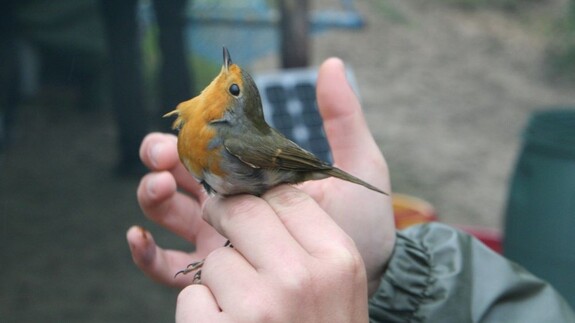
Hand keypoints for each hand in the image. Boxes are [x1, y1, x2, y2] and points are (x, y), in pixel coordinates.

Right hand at [127, 58, 394, 292]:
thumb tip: (331, 65)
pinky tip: (139, 236)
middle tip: (163, 155)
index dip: (191, 133)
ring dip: (150, 193)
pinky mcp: (210, 273)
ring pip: (166, 210)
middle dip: (161, 156)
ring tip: (159, 185)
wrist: (367, 279)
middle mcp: (230, 202)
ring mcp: (216, 237)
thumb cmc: (362, 224)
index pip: (211, 146)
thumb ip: (342, 119)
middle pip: (178, 172)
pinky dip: (143, 251)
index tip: (187, 125)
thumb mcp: (354, 167)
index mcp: (253, 174)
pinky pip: (164, 265)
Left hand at [176, 185, 368, 321]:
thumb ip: (310, 237)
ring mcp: (258, 307)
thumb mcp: (340, 285)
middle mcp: (300, 277)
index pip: (286, 196)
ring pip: (214, 259)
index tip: (247, 202)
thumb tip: (264, 190)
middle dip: (225, 216)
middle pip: (242, 211)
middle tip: (222, 224)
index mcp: (336, 258)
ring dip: (220, 281)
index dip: (259, 195)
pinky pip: (191, 296)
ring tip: (246, 309)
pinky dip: (202, 312)